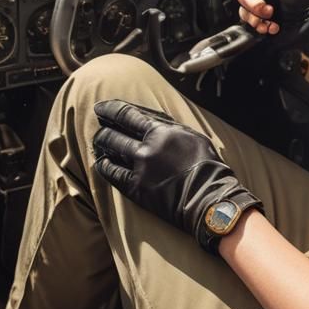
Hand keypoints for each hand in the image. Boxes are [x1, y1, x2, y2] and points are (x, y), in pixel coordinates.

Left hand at [92, 100, 262, 252]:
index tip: (100, 108)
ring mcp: (141, 169)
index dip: (110, 109)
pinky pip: (112, 174)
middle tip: (98, 126)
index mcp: (162, 131)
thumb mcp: (192, 135)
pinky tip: (101, 163)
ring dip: (101, 145)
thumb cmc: (207, 166)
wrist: (210, 199)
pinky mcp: (137, 189)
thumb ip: (168, 126)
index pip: (127, 114)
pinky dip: (104, 166)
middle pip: (114, 132)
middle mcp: (148, 148)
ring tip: (98, 144)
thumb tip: (148, 118)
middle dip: (102, 128)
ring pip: (111, 150)